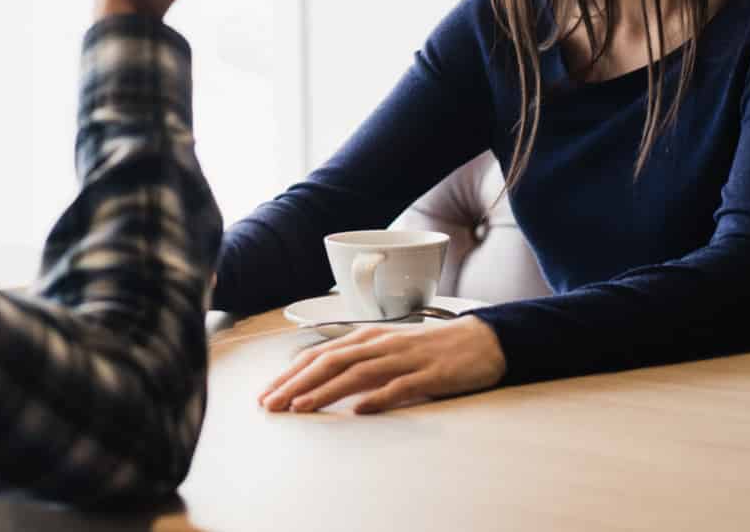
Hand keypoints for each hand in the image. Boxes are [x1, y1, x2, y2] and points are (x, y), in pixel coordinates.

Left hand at [258, 315, 505, 414]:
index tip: (268, 392)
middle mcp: (381, 344)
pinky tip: (359, 410)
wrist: (481, 340)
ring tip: (301, 407)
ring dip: (326, 391)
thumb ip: (358, 361)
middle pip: (331, 362)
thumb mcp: (388, 349)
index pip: (320, 354)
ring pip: (358, 373)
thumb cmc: (429, 349)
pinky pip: (400, 387)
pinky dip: (377, 398)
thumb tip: (321, 378)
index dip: (291, 373)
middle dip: (297, 384)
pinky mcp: (429, 374)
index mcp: (368, 338)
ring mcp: (405, 358)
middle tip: (271, 404)